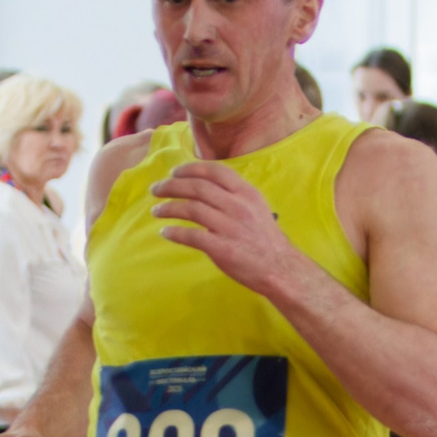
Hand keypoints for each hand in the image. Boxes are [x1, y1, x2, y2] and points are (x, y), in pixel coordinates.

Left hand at [151, 161, 304, 296]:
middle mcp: (237, 206)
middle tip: (156, 190)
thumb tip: (204, 187)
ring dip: (168, 208)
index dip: (190, 169)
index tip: (175, 172)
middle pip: (197, 188)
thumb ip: (234, 195)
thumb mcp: (256, 207)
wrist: (280, 268)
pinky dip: (175, 233)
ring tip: (156, 211)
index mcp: (246, 193)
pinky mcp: (221, 249)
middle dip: (171, 186)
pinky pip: (191, 236)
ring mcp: (229, 227)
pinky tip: (165, 233)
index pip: (214, 172)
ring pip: (191, 209)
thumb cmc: (265, 238)